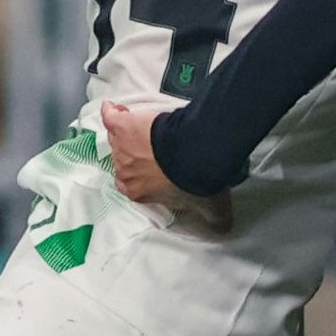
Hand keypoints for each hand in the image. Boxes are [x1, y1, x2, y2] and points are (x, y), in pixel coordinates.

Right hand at [101, 100, 233, 235]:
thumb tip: (223, 227)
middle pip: (125, 162)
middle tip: (155, 147)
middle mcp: (125, 172)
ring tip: (144, 126)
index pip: (133, 185)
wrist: (190, 155)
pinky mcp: (122, 126)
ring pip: (120, 141)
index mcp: (138, 191)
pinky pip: (111, 118)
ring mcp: (121, 148)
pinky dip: (113, 112)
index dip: (142, 176)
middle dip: (137, 156)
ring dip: (130, 135)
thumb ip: (213, 216)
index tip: (153, 169)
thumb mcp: (208, 206)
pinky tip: (115, 108)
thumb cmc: (194, 182)